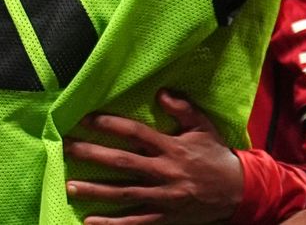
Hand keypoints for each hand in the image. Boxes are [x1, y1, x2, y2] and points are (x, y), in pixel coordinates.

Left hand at [64, 90, 242, 224]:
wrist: (239, 192)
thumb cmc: (216, 156)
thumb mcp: (203, 126)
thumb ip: (182, 109)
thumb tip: (160, 93)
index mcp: (172, 147)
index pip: (136, 133)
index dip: (110, 124)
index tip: (86, 118)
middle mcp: (165, 172)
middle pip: (122, 162)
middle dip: (92, 154)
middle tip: (67, 147)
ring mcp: (164, 197)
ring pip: (124, 194)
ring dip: (95, 191)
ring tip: (70, 185)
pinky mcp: (165, 217)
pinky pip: (135, 222)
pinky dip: (112, 224)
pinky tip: (90, 221)